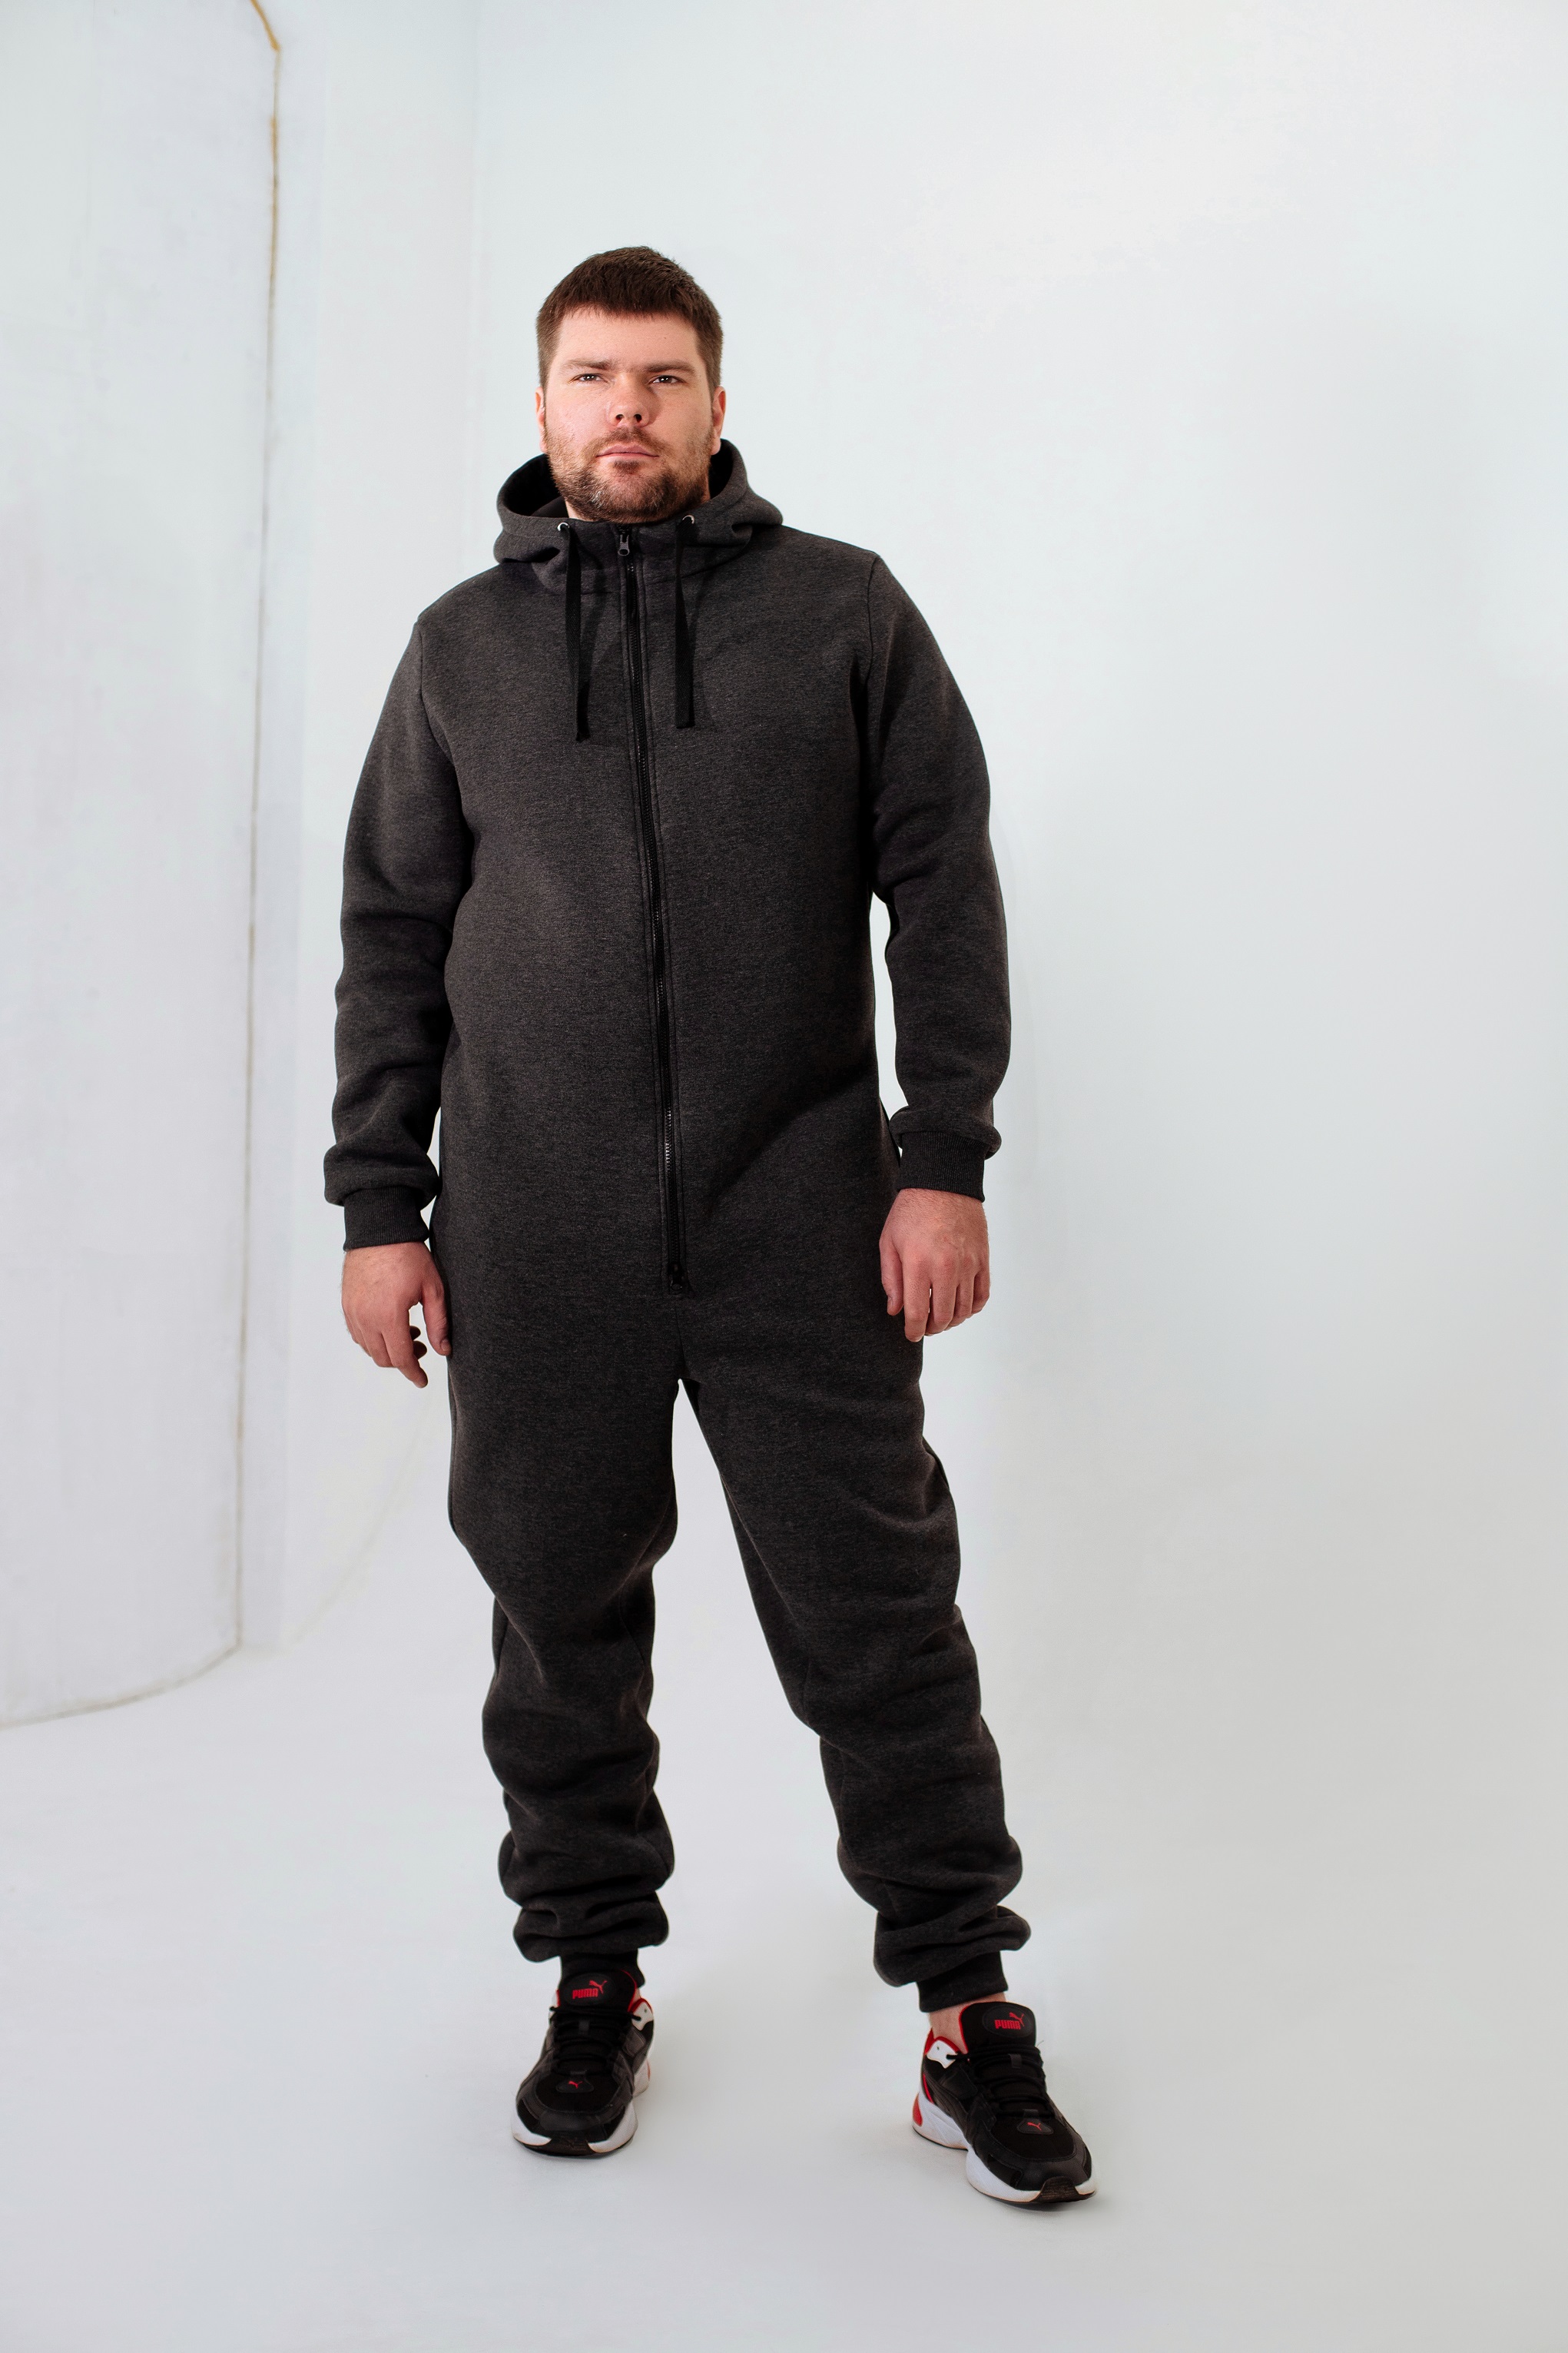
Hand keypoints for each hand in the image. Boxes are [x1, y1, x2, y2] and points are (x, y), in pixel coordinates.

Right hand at [341, 1242, 449, 1387]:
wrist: (378, 1229)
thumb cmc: (408, 1255)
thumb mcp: (432, 1287)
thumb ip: (439, 1322)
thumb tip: (444, 1350)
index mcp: (388, 1315)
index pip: (401, 1358)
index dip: (414, 1373)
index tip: (423, 1381)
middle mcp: (365, 1318)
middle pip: (383, 1358)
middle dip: (404, 1361)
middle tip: (423, 1347)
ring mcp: (352, 1312)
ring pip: (369, 1349)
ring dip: (388, 1350)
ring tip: (409, 1331)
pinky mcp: (346, 1305)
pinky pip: (358, 1335)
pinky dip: (373, 1339)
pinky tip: (389, 1325)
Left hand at [879, 1188, 989, 1342]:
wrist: (944, 1183)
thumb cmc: (911, 1211)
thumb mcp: (889, 1242)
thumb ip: (891, 1279)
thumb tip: (895, 1310)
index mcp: (919, 1264)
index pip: (918, 1312)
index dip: (913, 1330)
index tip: (911, 1335)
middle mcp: (946, 1267)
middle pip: (943, 1316)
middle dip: (932, 1329)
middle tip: (924, 1327)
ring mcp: (968, 1264)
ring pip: (964, 1310)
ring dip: (952, 1321)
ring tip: (941, 1318)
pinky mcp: (982, 1259)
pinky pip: (982, 1295)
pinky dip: (972, 1308)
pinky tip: (961, 1307)